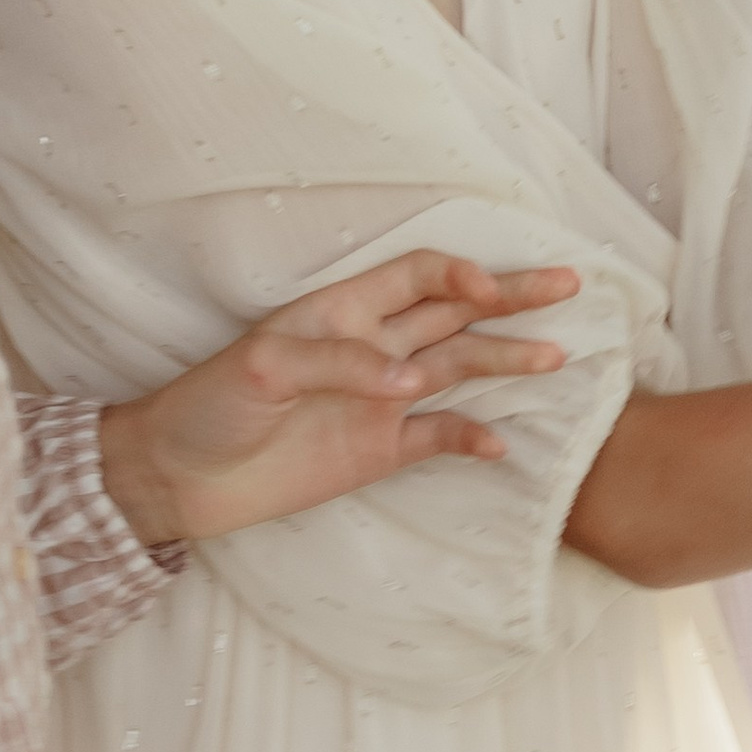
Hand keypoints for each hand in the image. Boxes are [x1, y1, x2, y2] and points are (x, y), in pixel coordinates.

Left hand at [99, 252, 580, 547]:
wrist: (180, 478)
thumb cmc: (208, 405)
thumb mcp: (262, 368)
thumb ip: (338, 363)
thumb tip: (412, 379)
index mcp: (344, 310)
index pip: (418, 275)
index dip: (458, 274)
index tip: (488, 290)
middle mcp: (374, 347)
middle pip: (456, 312)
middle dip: (512, 297)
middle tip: (570, 285)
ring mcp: (382, 399)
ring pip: (461, 367)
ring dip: (507, 360)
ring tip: (557, 357)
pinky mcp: (381, 450)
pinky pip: (441, 436)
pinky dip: (473, 436)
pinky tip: (505, 444)